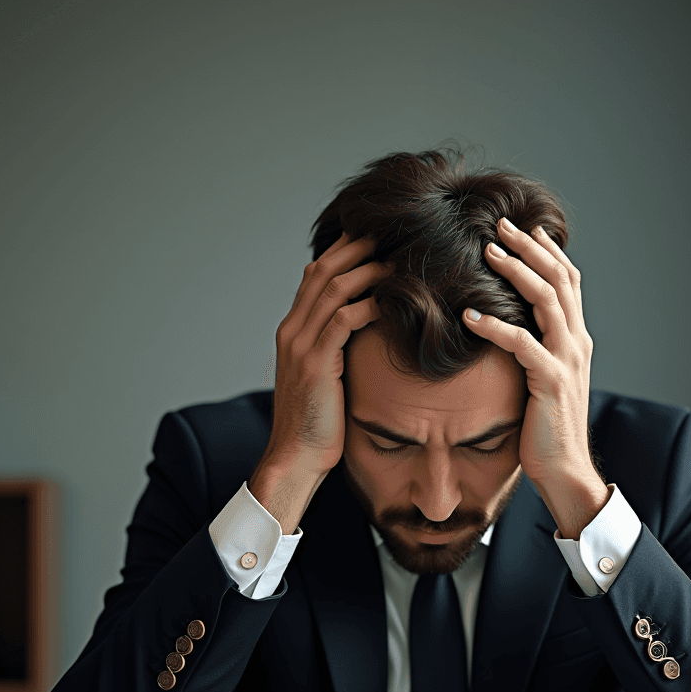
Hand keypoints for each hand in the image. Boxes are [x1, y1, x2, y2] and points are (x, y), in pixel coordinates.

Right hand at [249, 234, 388, 531]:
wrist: (295, 457)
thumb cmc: (318, 423)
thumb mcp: (326, 378)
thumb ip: (338, 350)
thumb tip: (370, 333)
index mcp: (293, 330)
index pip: (317, 275)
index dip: (345, 252)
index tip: (377, 239)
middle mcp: (292, 330)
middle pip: (324, 271)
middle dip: (358, 248)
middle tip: (392, 234)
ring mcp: (300, 345)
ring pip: (333, 289)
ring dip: (368, 270)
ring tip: (398, 260)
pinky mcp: (315, 363)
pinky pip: (342, 320)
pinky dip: (368, 304)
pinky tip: (393, 300)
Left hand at [462, 218, 608, 538]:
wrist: (564, 469)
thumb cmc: (546, 427)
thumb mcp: (543, 379)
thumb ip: (535, 349)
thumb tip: (512, 328)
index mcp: (575, 339)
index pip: (567, 282)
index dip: (546, 251)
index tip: (522, 228)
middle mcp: (576, 342)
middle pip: (557, 280)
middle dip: (528, 248)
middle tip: (499, 224)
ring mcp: (567, 360)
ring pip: (545, 302)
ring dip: (515, 272)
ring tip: (486, 252)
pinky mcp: (551, 382)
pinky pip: (522, 345)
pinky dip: (496, 325)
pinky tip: (470, 314)